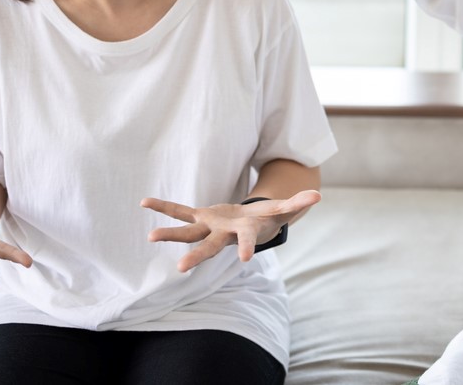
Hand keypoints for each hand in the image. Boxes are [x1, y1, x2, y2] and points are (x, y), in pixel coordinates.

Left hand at [141, 190, 320, 271]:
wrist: (250, 226)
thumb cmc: (268, 219)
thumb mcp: (283, 210)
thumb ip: (298, 202)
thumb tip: (318, 194)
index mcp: (245, 233)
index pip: (247, 241)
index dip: (247, 247)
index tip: (244, 259)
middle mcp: (224, 235)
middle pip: (209, 247)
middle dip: (196, 257)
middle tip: (180, 268)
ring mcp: (210, 227)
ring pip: (189, 232)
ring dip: (170, 234)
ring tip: (151, 237)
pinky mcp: (201, 216)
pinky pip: (180, 211)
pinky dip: (164, 207)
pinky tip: (144, 202)